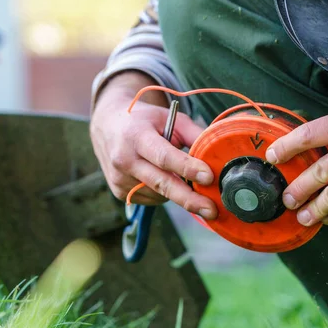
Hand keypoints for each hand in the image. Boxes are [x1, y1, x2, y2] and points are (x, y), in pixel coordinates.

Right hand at [90, 73, 217, 219]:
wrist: (108, 126)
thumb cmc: (145, 121)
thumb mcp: (169, 117)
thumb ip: (194, 134)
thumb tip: (219, 154)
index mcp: (136, 136)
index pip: (163, 156)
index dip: (187, 168)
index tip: (209, 177)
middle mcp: (124, 159)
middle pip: (161, 183)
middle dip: (189, 199)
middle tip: (212, 210)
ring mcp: (119, 179)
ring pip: (160, 194)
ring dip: (178, 191)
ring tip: (179, 174)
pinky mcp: (119, 191)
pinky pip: (151, 198)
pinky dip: (163, 193)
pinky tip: (160, 176)